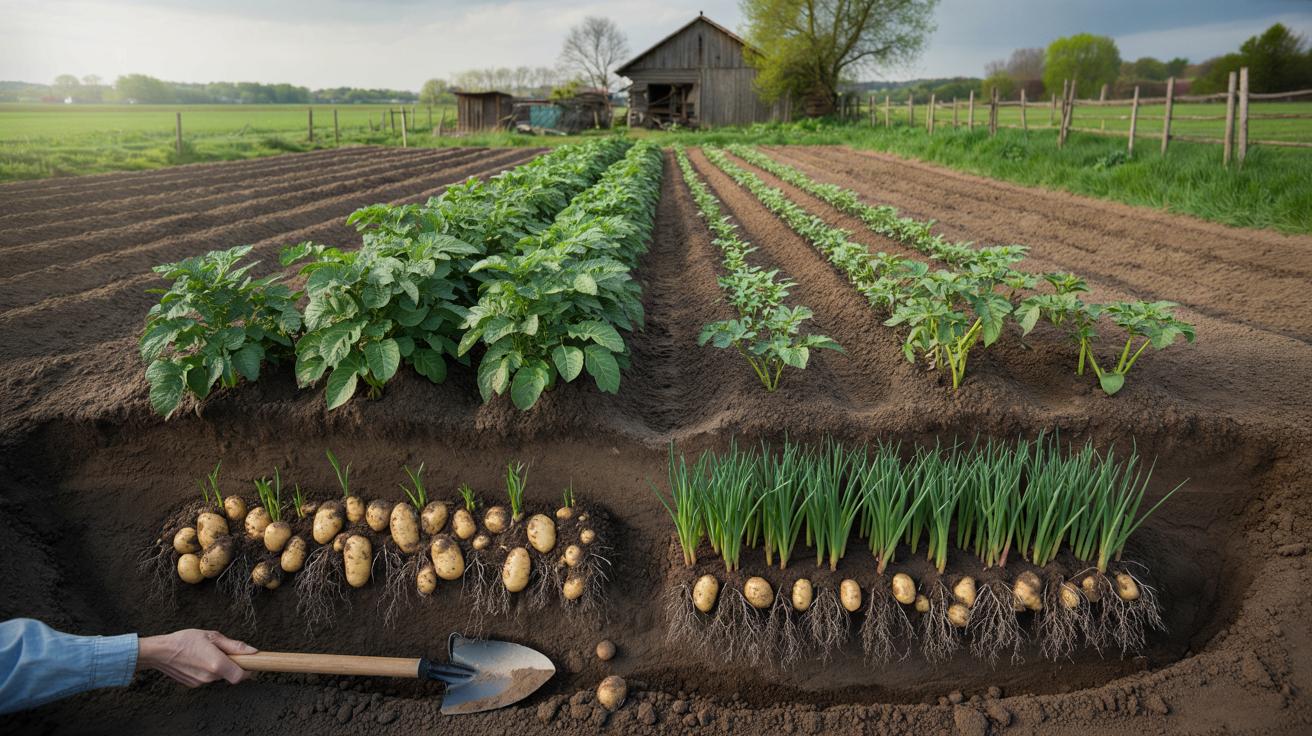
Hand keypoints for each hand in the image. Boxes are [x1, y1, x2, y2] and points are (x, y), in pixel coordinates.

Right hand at [137, 629, 257, 686]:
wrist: (159, 652)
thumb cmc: (184, 640)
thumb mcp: (212, 636)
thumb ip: (234, 645)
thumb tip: (252, 651)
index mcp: (216, 664)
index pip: (240, 676)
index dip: (248, 671)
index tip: (250, 664)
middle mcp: (209, 677)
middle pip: (229, 675)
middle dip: (231, 664)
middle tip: (223, 651)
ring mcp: (200, 683)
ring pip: (218, 676)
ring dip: (218, 666)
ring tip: (206, 653)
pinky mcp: (193, 685)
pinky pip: (207, 678)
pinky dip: (207, 670)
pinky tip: (197, 660)